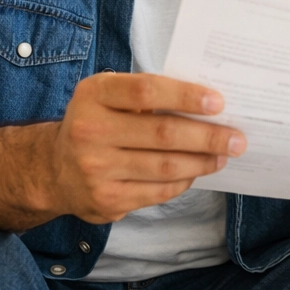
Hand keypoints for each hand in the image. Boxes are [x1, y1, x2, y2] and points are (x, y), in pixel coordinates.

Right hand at [44, 72, 244, 223]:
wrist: (53, 169)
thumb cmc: (96, 123)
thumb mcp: (108, 96)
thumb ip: (146, 94)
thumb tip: (207, 103)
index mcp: (94, 95)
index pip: (147, 91)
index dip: (186, 96)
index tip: (218, 102)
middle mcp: (90, 131)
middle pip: (163, 133)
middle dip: (208, 136)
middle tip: (236, 138)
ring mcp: (96, 169)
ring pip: (165, 166)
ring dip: (202, 161)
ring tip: (224, 155)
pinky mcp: (106, 199)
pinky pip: (158, 191)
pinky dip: (183, 180)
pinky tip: (196, 171)